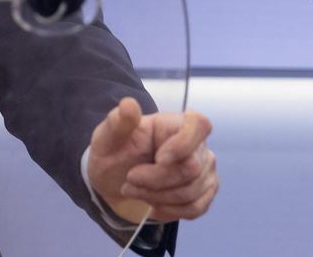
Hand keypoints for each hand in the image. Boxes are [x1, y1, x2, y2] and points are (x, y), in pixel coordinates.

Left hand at [87, 97, 217, 223]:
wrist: (116, 182)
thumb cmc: (114, 153)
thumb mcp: (107, 137)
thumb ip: (117, 122)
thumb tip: (128, 104)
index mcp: (175, 123)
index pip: (199, 124)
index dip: (183, 144)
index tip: (159, 158)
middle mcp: (197, 144)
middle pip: (191, 168)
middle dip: (155, 180)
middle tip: (130, 180)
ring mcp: (205, 169)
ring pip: (191, 192)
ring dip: (156, 196)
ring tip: (134, 190)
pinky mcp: (206, 191)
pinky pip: (195, 207)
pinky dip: (168, 209)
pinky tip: (152, 202)